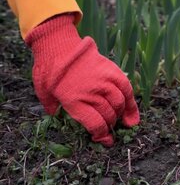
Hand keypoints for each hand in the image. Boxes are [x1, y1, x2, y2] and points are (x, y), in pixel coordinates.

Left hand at [26, 15, 139, 145]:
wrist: (57, 44)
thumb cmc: (48, 69)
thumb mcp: (42, 91)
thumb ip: (51, 107)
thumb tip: (57, 117)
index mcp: (74, 101)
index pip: (95, 124)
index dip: (102, 136)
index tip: (104, 140)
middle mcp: (91, 92)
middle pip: (108, 116)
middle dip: (110, 126)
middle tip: (109, 129)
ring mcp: (103, 80)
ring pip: (119, 103)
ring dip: (120, 114)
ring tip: (119, 119)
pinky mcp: (111, 70)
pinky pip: (126, 88)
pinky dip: (132, 102)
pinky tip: (132, 113)